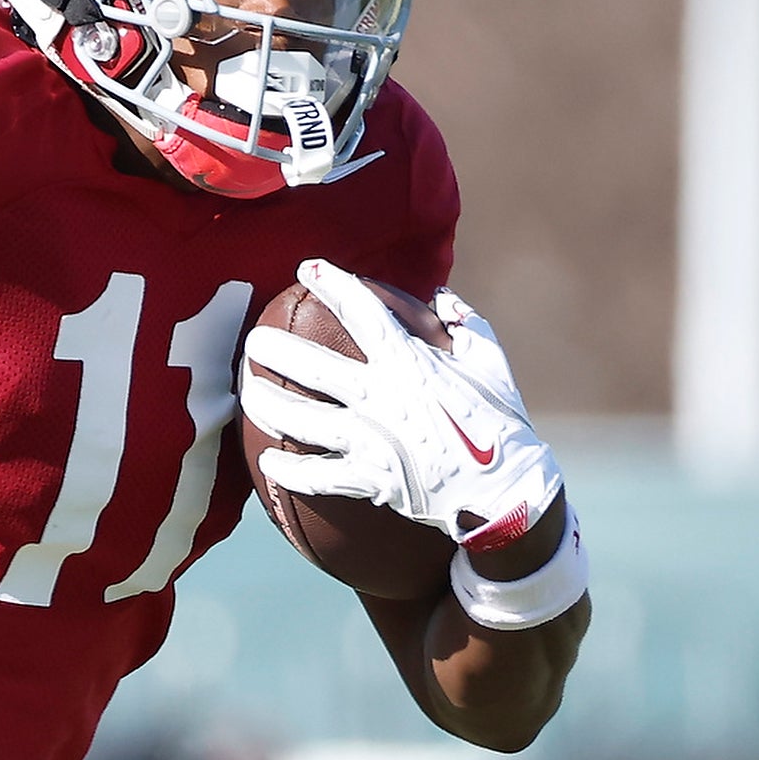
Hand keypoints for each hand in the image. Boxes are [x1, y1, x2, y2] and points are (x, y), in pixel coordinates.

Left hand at [241, 258, 564, 551]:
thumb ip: (466, 323)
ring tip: (249, 394)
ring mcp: (375, 441)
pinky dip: (291, 474)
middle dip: (277, 351)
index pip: (364, 313)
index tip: (307, 268)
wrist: (509, 490)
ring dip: (269, 407)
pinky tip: (268, 466)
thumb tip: (442, 296)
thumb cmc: (502, 422)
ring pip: (305, 422)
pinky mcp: (373, 480)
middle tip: (252, 341)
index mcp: (412, 363)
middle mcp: (385, 398)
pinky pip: (321, 477)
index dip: (333, 285)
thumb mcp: (492, 362)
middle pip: (315, 369)